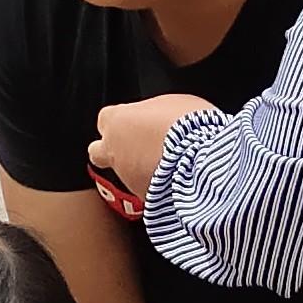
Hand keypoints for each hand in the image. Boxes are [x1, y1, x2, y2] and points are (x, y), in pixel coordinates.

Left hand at [87, 93, 210, 202]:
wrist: (203, 160)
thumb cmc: (191, 125)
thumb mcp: (173, 103)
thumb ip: (154, 112)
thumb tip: (159, 118)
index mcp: (117, 120)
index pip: (107, 119)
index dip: (123, 123)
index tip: (140, 123)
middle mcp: (113, 149)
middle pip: (98, 152)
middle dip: (114, 151)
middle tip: (138, 149)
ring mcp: (125, 176)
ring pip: (126, 175)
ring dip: (141, 171)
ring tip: (172, 165)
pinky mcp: (142, 198)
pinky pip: (147, 193)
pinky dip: (158, 189)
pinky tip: (179, 181)